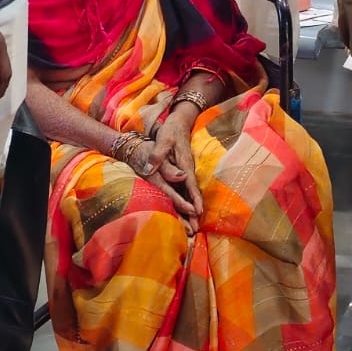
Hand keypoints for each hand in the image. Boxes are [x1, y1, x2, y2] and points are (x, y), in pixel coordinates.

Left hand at [147, 112, 202, 233]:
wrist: (179, 122)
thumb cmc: (170, 131)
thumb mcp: (163, 141)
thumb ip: (159, 156)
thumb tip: (154, 171)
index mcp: (184, 164)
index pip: (190, 184)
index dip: (194, 198)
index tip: (197, 212)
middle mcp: (187, 170)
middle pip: (192, 193)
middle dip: (194, 210)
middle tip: (195, 228)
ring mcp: (186, 171)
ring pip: (190, 193)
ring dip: (192, 208)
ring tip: (193, 225)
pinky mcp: (183, 172)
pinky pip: (187, 189)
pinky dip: (188, 201)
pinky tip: (188, 211)